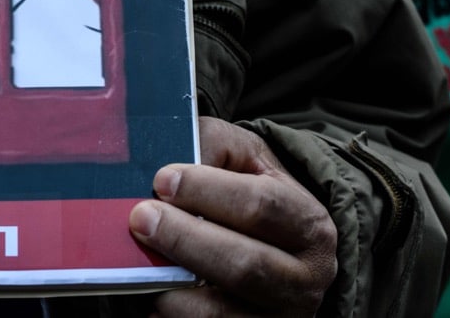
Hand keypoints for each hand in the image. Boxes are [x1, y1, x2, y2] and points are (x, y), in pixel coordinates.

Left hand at [129, 117, 336, 316]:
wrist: (274, 241)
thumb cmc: (248, 188)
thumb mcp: (242, 156)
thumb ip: (213, 147)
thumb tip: (174, 166)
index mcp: (308, 223)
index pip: (262, 207)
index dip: (208, 192)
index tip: (162, 180)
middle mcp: (305, 277)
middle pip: (245, 264)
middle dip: (186, 240)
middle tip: (141, 218)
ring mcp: (281, 315)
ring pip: (225, 310)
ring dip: (178, 287)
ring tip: (143, 263)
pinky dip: (179, 316)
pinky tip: (154, 301)